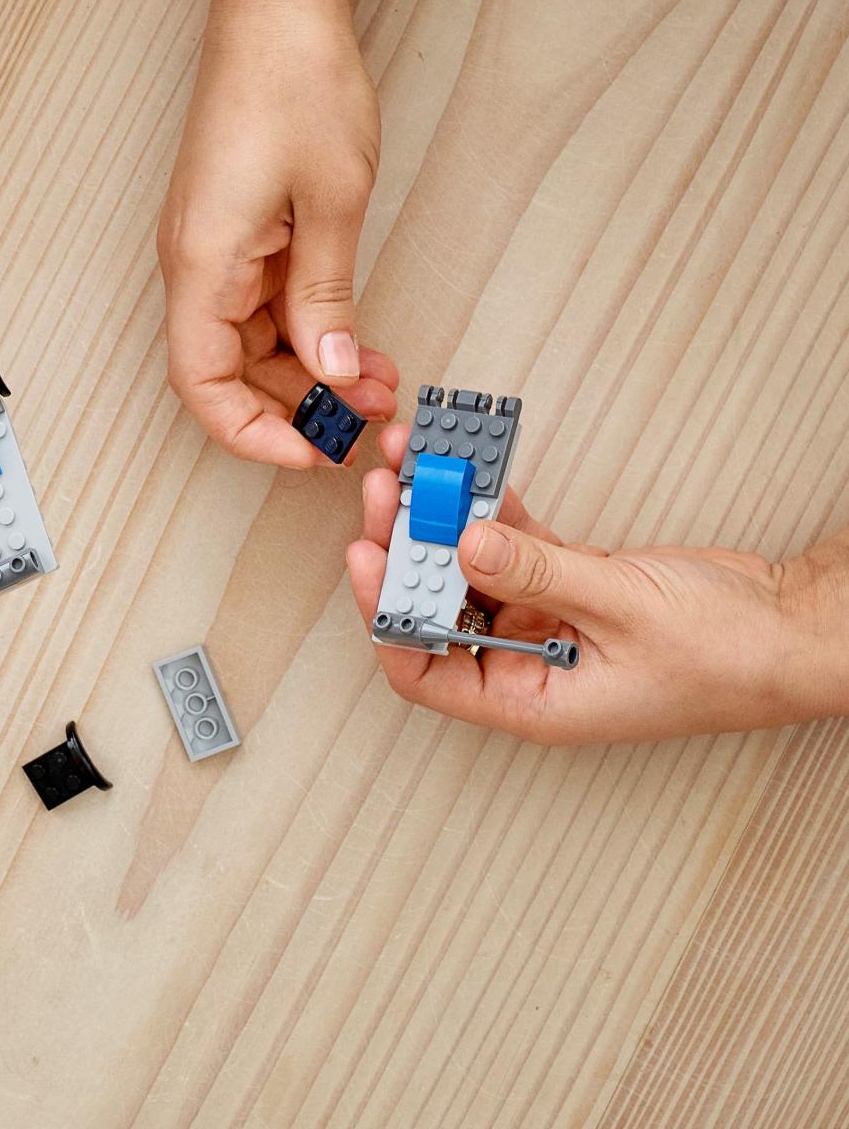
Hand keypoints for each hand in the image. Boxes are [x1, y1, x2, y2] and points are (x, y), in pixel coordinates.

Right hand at [158, 0, 398, 465]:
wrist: (276, 4)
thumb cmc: (294, 81)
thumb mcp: (332, 202)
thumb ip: (328, 297)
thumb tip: (334, 368)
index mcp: (201, 263)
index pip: (200, 384)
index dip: (250, 432)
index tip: (310, 451)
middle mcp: (194, 261)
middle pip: (224, 370)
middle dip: (294, 404)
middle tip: (367, 419)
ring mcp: (212, 245)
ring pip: (247, 340)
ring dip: (307, 368)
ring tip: (377, 378)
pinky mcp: (234, 228)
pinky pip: (259, 301)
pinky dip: (306, 327)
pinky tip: (354, 335)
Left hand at [346, 423, 848, 742]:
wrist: (794, 628)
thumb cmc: (729, 654)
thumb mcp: (624, 609)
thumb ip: (539, 575)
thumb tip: (463, 544)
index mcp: (530, 699)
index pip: (424, 671)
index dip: (386, 617)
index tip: (369, 557)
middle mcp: (525, 663)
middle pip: (437, 608)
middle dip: (407, 549)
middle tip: (386, 490)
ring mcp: (544, 620)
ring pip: (468, 567)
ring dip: (441, 518)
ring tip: (413, 463)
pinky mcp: (566, 582)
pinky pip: (511, 542)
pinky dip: (489, 507)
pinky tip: (467, 469)